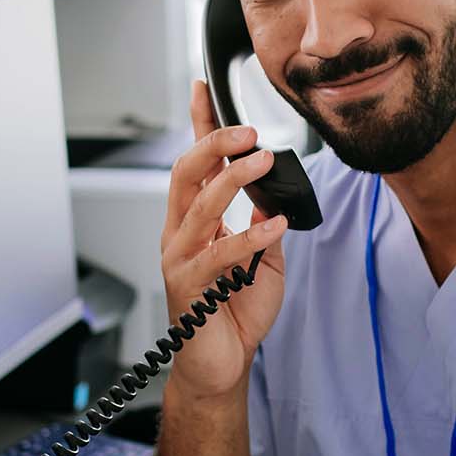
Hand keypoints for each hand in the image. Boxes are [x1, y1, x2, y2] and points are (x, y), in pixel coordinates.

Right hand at [159, 80, 288, 401]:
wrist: (222, 367)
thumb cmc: (236, 315)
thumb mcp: (262, 261)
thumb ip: (264, 226)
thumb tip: (274, 196)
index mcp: (195, 223)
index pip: (195, 164)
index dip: (199, 125)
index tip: (204, 88)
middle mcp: (181, 234)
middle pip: (186, 173)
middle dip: (214, 144)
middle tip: (248, 131)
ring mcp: (180, 259)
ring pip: (199, 205)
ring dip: (232, 179)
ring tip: (262, 162)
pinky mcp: (190, 287)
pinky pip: (219, 254)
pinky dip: (249, 236)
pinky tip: (274, 225)